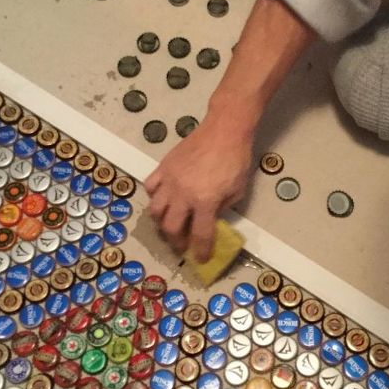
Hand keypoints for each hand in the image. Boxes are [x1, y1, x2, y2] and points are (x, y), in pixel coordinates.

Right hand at [144, 114, 252, 260]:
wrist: (224, 130)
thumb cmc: (236, 159)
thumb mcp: (237, 190)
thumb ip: (222, 208)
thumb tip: (210, 218)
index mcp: (205, 201)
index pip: (200, 234)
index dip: (200, 250)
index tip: (200, 258)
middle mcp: (183, 194)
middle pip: (171, 227)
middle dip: (176, 241)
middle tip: (181, 244)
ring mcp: (170, 180)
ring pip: (155, 209)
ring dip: (161, 222)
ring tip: (169, 223)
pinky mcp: (163, 167)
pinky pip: (150, 187)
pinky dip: (154, 196)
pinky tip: (162, 198)